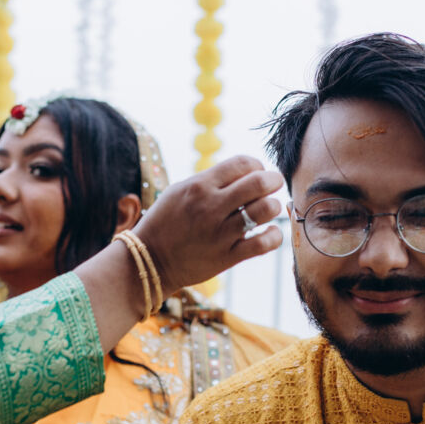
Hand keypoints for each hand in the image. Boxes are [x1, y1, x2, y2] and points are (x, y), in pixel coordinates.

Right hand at [134, 155, 283, 294]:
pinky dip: (274, 235)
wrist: (150, 260)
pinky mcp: (227, 257)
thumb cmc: (165, 222)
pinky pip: (264, 243)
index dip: (258, 165)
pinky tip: (270, 232)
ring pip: (265, 209)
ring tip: (268, 209)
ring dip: (273, 206)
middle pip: (259, 183)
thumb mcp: (180, 191)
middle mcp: (211, 207)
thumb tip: (244, 172)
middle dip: (274, 181)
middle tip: (274, 185)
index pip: (243, 163)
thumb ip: (209, 180)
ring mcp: (220, 233)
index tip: (257, 173)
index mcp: (199, 186)